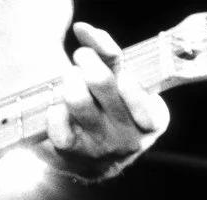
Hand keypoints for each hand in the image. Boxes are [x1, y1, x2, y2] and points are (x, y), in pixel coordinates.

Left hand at [43, 22, 168, 180]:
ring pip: (77, 99)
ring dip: (69, 80)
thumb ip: (109, 54)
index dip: (116, 65)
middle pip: (101, 81)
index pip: (135, 85)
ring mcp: (101, 147)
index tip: (111, 64)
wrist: (93, 161)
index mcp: (152, 121)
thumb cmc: (109, 112)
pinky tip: (59, 108)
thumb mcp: (121, 84)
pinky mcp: (73, 154)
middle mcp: (130, 138)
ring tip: (70, 80)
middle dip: (86, 59)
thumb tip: (83, 30)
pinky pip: (58, 123)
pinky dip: (54, 110)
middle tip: (82, 59)